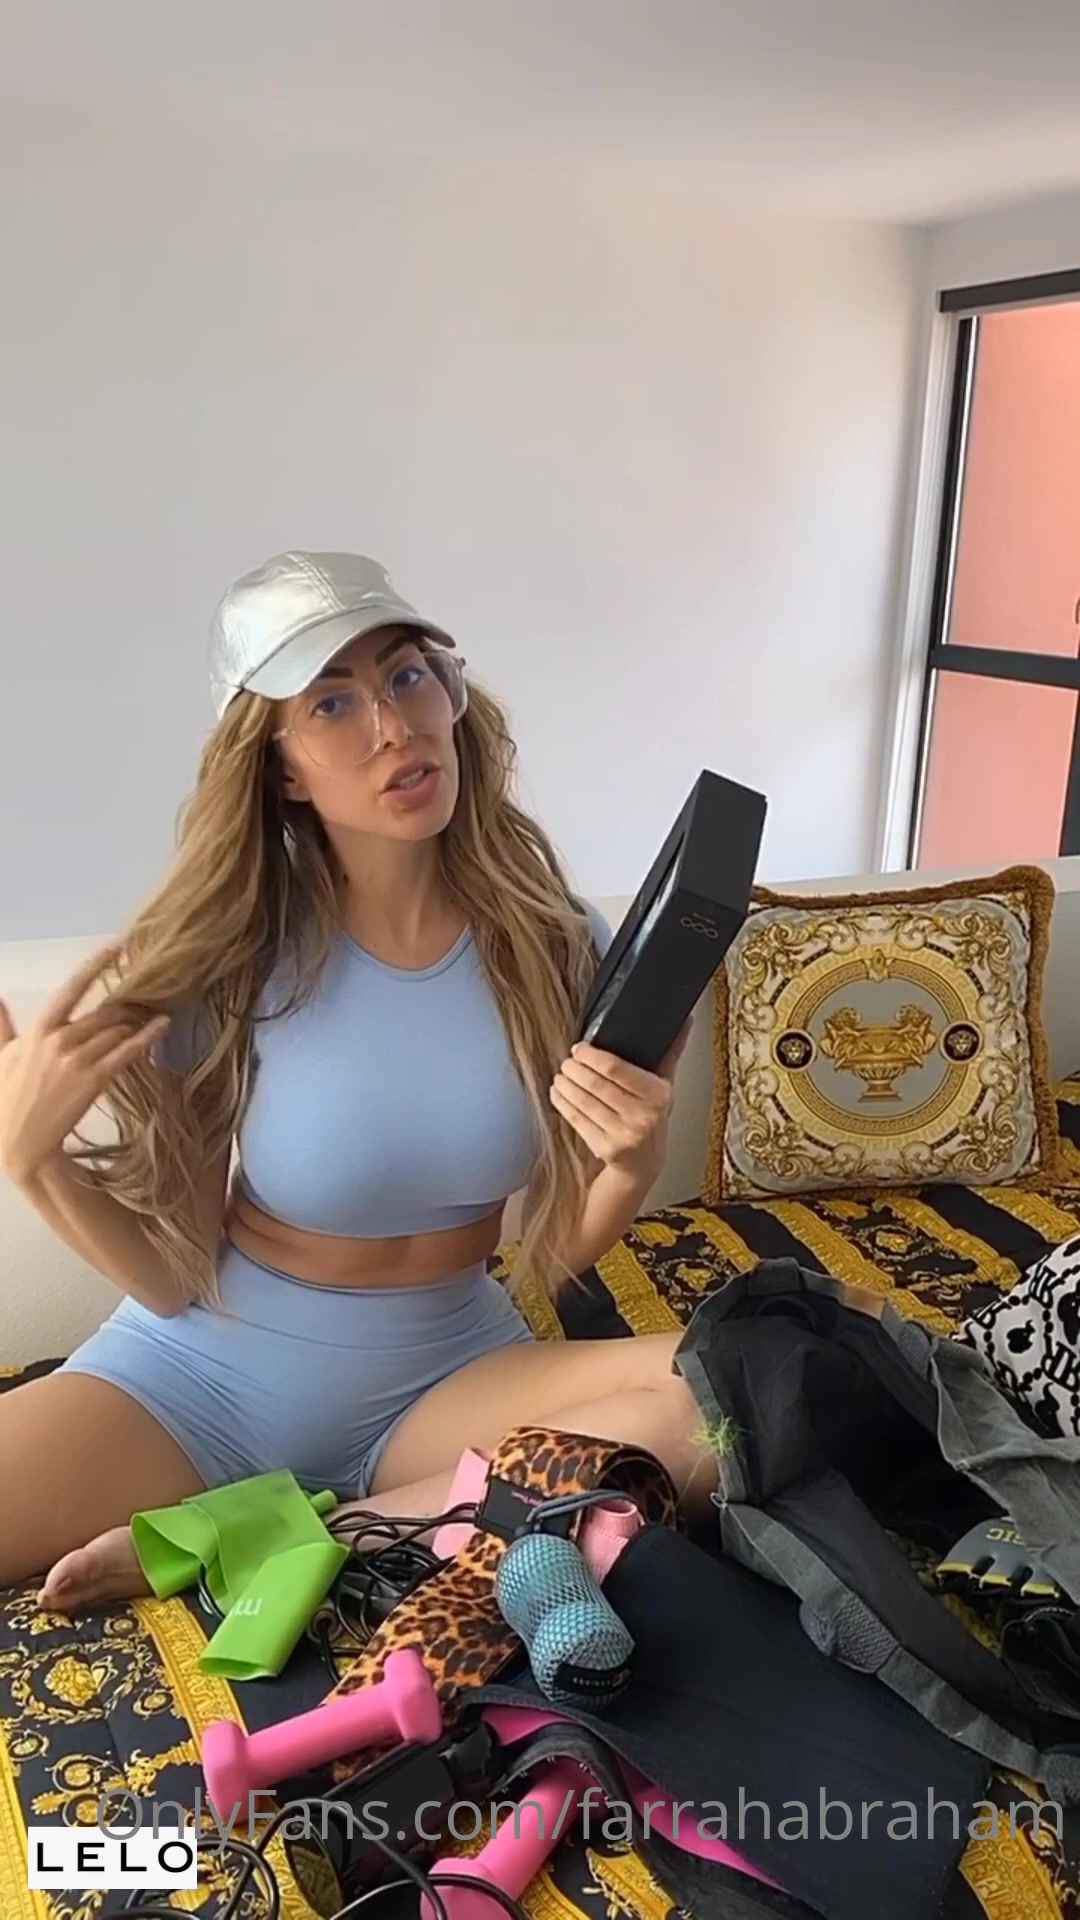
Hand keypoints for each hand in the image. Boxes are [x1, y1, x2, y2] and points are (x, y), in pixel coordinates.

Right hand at [0, 943, 169, 1185]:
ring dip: (136, 1022)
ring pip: (116, 1031)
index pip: (70, 988)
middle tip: (145, 1003)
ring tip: (151, 1015)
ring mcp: (77, 1061)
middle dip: (126, 1007)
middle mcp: (59, 1040)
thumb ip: (2, 1026)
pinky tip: (162, 1026)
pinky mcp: (93, 1081)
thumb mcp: (2, 1056)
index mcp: (39, 1030)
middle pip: (104, 1013)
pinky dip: (146, 1038)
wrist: (20, 1142)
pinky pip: (125, 1053)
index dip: (96, 965)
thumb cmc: (8, 1099)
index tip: (117, 947)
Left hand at [549, 1020, 691, 1179]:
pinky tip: (558, 1092)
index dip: (592, 1056)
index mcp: (657, 1095)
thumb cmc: (652, 1115)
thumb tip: (685, 1021)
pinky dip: (561, 1102)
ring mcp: (621, 1134)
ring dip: (565, 1084)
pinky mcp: (603, 1147)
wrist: (645, 1162)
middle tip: (567, 1061)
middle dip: (575, 1069)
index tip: (580, 1048)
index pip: (617, 1069)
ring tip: (561, 1075)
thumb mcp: (666, 1084)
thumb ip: (671, 1051)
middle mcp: (641, 1116)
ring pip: (582, 1101)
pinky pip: (575, 1119)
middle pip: (595, 1084)